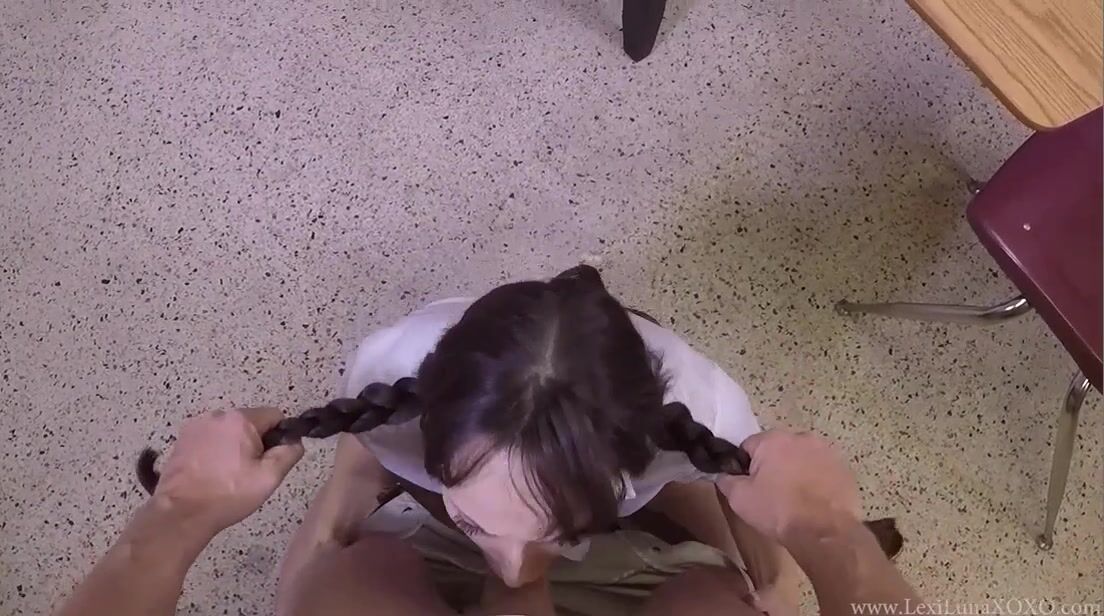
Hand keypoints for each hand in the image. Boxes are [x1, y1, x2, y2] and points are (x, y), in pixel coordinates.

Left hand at [152, 407, 303, 533]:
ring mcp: (196, 425)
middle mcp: (217, 415)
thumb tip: (295, 442)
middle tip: (249, 472)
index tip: (271, 459)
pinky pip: (210, 437)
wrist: (181, 512)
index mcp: (241, 420)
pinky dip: (215, 450)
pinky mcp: (182, 438)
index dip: (279, 436)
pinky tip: (211, 473)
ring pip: (229, 430)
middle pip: (250, 422)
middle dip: (255, 442)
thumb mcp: (269, 477)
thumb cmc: (228, 495)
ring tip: (228, 475)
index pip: (274, 415)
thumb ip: (289, 453)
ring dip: (234, 446)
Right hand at [715, 430, 860, 544]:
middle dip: (773, 466)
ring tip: (796, 500)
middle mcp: (801, 437)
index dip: (745, 467)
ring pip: (802, 459)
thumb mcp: (740, 499)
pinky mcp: (844, 468)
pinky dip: (817, 481)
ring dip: (797, 472)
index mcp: (772, 439)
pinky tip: (815, 502)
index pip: (748, 446)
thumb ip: (726, 480)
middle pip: (778, 450)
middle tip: (772, 494)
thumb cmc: (778, 511)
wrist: (825, 531)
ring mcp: (826, 451)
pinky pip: (823, 470)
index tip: (750, 487)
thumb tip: (723, 475)